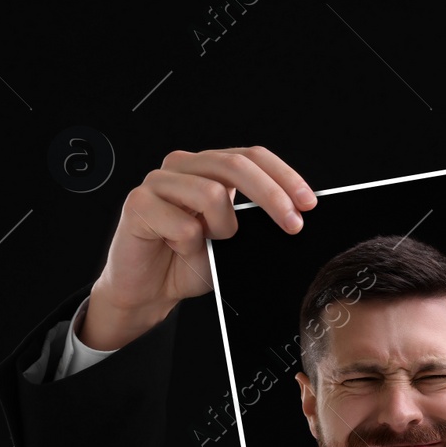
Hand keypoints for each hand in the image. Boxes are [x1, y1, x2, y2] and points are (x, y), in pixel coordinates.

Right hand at [81, 147, 315, 350]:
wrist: (148, 290)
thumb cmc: (189, 261)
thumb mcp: (236, 240)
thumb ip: (256, 220)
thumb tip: (295, 215)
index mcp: (209, 168)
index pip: (252, 156)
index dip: (284, 176)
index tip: (308, 203)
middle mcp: (184, 167)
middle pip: (236, 166)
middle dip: (272, 196)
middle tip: (293, 224)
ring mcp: (158, 182)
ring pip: (211, 194)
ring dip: (222, 228)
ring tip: (210, 242)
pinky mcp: (137, 203)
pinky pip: (183, 225)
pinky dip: (190, 246)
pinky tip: (178, 249)